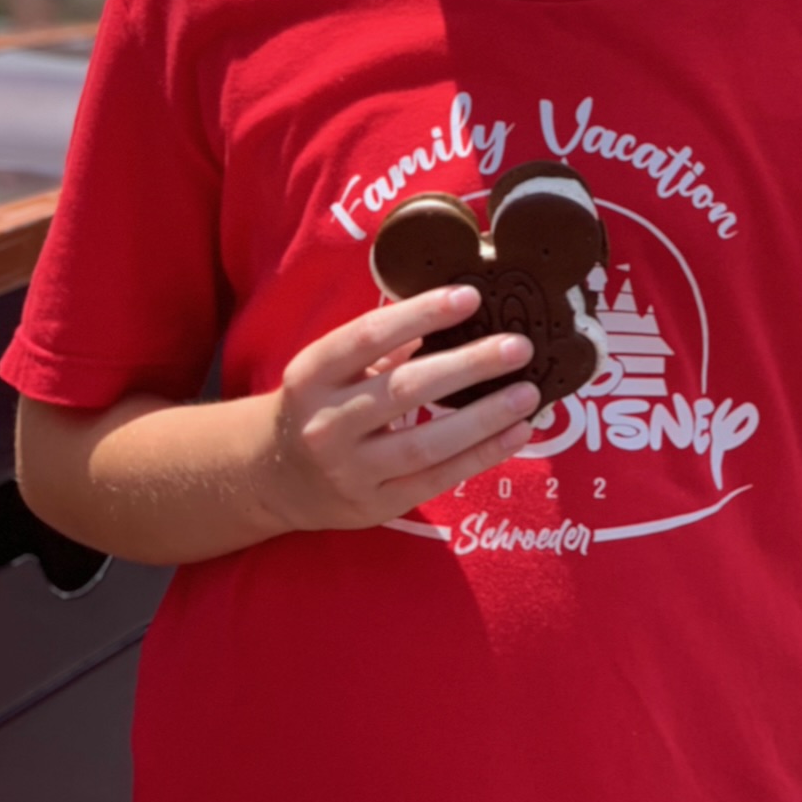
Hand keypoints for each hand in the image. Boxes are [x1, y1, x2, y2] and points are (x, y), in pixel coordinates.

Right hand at [264, 285, 538, 533]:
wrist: (273, 476)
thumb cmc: (317, 403)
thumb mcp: (331, 367)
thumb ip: (384, 343)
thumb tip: (456, 309)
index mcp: (313, 374)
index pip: (370, 336)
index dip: (421, 314)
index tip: (471, 297)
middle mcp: (327, 422)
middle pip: (406, 389)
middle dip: (469, 365)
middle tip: (518, 346)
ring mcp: (351, 469)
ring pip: (427, 443)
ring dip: (484, 418)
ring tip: (528, 393)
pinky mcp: (375, 505)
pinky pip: (437, 479)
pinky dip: (482, 456)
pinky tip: (517, 433)